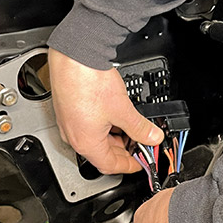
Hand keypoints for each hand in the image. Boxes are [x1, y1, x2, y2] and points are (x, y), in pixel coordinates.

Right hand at [48, 48, 163, 173]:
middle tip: (143, 144)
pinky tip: (118, 116)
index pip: (111, 166)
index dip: (130, 166)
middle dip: (125, 150)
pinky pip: (89, 126)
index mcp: (86, 142)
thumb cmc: (90, 82)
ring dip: (116, 136)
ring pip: (96, 139)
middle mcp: (74, 136)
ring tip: (134, 128)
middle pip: (103, 153)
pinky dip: (106, 126)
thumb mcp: (123, 109)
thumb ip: (140, 127)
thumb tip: (153, 137)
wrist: (74, 57)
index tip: (143, 162)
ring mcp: (69, 123)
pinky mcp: (69, 109)